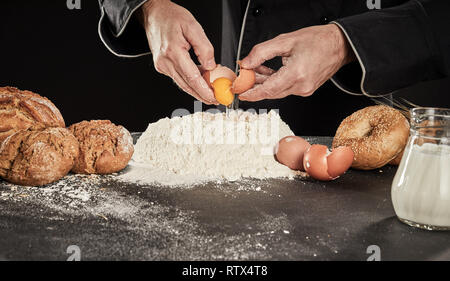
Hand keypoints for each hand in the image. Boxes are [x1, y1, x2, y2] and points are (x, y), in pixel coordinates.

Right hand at [139, 0, 216, 103]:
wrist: (153, 14)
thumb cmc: (171, 17)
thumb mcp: (193, 26)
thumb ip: (204, 47)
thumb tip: (211, 66)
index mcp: (173, 51)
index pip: (191, 77)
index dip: (204, 90)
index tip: (213, 97)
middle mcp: (165, 61)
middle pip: (186, 85)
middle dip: (202, 95)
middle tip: (215, 100)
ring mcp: (162, 65)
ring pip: (182, 83)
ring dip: (196, 90)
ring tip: (210, 93)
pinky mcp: (162, 66)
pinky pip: (178, 77)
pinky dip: (190, 81)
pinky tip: (200, 81)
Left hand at [239, 24, 354, 101]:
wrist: (339, 44)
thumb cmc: (318, 41)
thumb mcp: (285, 41)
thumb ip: (262, 52)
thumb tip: (247, 63)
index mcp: (296, 74)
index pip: (268, 90)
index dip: (252, 93)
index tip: (241, 94)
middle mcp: (301, 86)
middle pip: (271, 92)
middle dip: (255, 87)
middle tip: (243, 80)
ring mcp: (305, 89)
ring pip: (277, 91)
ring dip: (264, 83)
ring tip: (254, 72)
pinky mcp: (306, 89)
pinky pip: (285, 89)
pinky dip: (275, 82)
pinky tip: (267, 74)